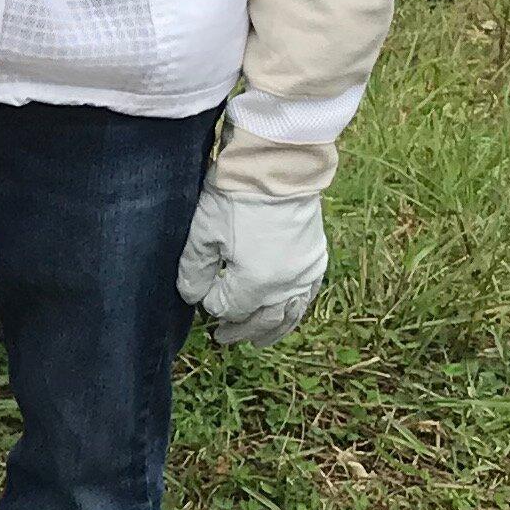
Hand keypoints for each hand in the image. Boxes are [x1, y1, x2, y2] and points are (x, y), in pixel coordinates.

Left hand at [176, 182, 326, 347]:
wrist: (277, 166)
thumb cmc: (235, 196)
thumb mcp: (203, 233)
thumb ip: (194, 271)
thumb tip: (193, 298)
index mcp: (255, 283)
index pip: (227, 309)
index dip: (210, 306)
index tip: (200, 295)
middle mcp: (284, 286)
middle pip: (259, 320)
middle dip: (238, 330)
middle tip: (221, 337)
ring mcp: (304, 274)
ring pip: (287, 316)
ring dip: (269, 331)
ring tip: (255, 343)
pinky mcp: (316, 260)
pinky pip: (307, 298)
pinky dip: (294, 312)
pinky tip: (285, 316)